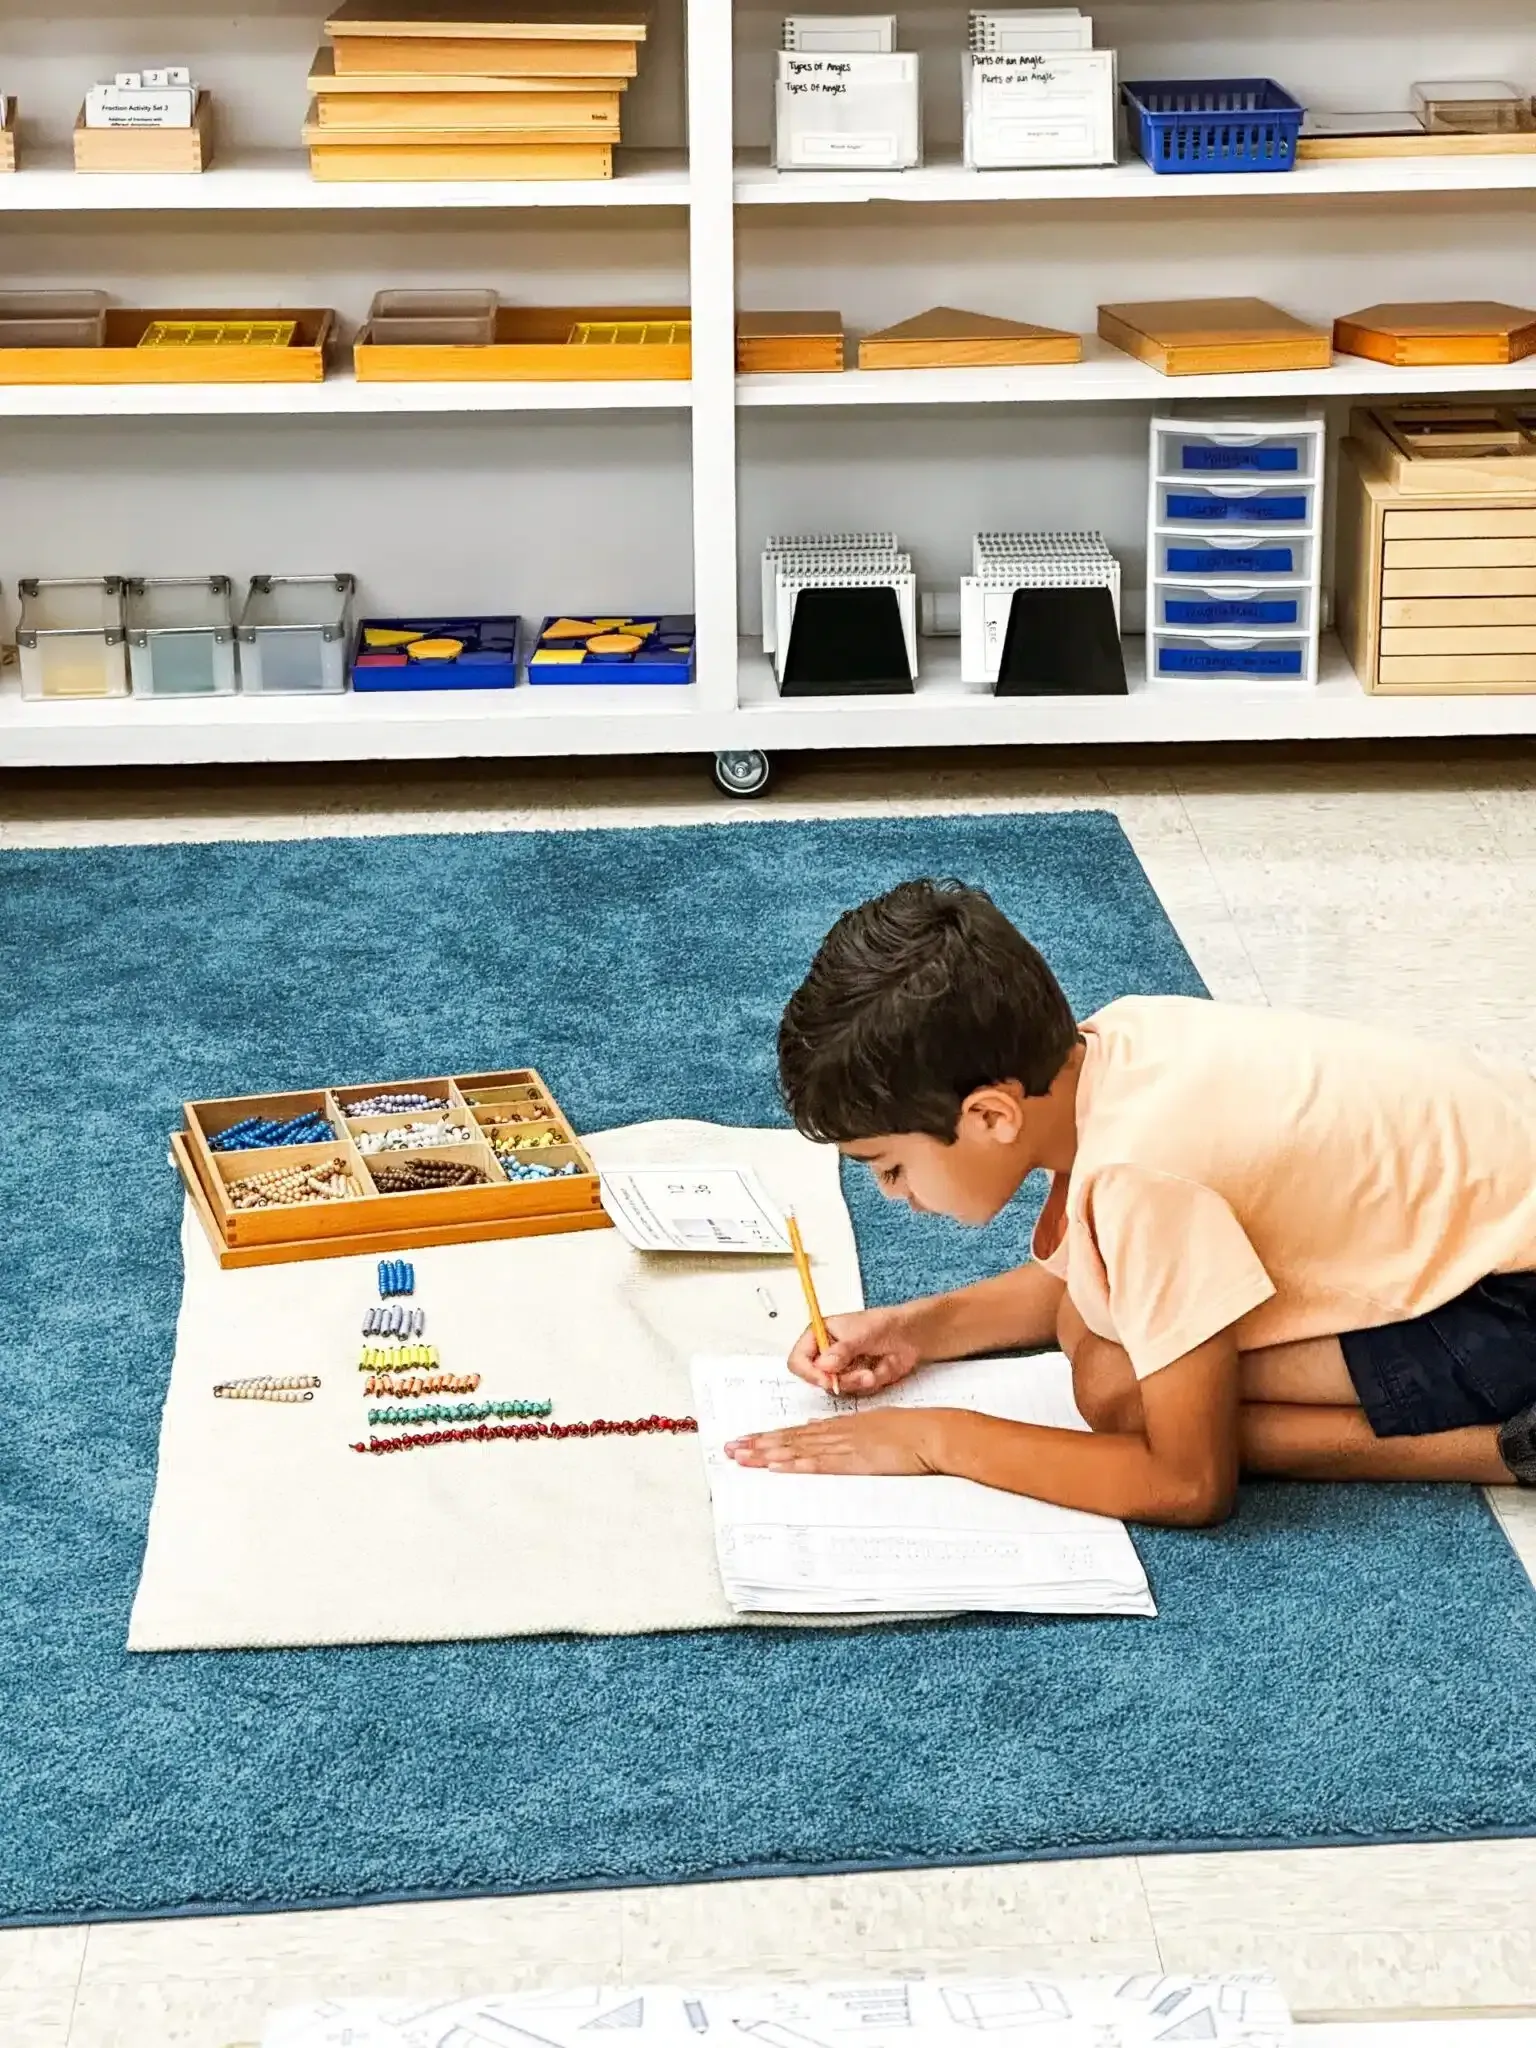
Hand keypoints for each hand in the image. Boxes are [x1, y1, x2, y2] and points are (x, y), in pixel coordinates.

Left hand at [726, 1408, 946, 1475]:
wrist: (932, 1432)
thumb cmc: (911, 1431)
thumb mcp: (874, 1425)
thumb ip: (846, 1429)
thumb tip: (820, 1429)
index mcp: (841, 1425)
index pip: (798, 1432)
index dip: (770, 1437)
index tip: (748, 1440)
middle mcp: (836, 1432)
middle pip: (789, 1439)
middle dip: (757, 1444)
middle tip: (729, 1448)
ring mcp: (843, 1445)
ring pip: (796, 1449)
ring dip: (766, 1454)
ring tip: (741, 1457)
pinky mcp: (854, 1461)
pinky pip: (818, 1464)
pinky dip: (794, 1465)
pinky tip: (776, 1467)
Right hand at [787, 1305, 922, 1396]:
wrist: (910, 1335)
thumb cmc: (883, 1325)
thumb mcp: (861, 1333)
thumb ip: (842, 1350)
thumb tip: (823, 1365)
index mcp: (819, 1335)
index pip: (798, 1360)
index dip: (809, 1373)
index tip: (827, 1379)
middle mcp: (827, 1354)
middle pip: (817, 1379)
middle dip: (840, 1381)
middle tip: (860, 1375)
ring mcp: (841, 1369)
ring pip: (837, 1390)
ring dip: (857, 1383)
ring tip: (873, 1372)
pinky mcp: (855, 1380)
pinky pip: (855, 1393)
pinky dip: (869, 1385)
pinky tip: (880, 1371)